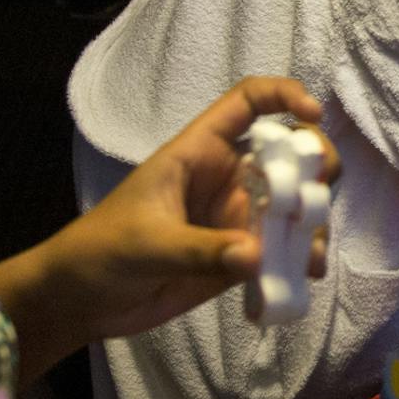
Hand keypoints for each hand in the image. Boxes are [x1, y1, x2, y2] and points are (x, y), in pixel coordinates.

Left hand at [22, 77, 338, 355]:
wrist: (82, 302)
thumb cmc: (102, 250)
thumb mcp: (148, 244)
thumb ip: (201, 249)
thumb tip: (256, 256)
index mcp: (200, 152)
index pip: (248, 103)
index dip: (284, 96)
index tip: (312, 116)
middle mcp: (228, 178)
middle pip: (289, 153)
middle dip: (316, 166)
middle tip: (316, 198)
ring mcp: (238, 218)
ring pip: (294, 205)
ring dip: (313, 224)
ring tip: (311, 257)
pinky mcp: (242, 257)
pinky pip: (284, 251)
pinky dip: (301, 262)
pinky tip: (305, 278)